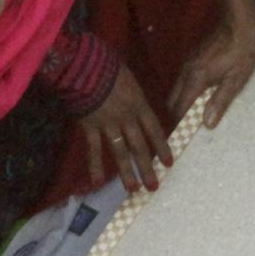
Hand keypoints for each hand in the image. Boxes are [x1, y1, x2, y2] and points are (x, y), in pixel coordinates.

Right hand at [80, 63, 172, 192]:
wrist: (85, 66)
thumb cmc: (109, 67)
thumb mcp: (130, 80)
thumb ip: (135, 97)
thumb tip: (138, 107)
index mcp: (139, 105)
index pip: (155, 130)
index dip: (162, 148)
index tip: (169, 164)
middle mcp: (127, 119)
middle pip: (140, 147)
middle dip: (147, 168)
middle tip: (153, 186)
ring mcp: (108, 125)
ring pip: (120, 152)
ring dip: (127, 172)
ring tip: (133, 189)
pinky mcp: (90, 127)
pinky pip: (94, 149)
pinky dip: (95, 166)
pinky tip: (97, 182)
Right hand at [168, 19, 254, 128]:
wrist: (237, 23)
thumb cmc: (241, 52)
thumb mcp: (236, 79)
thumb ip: (220, 101)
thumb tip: (207, 124)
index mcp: (196, 79)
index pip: (179, 107)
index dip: (178, 123)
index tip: (180, 137)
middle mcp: (186, 72)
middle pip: (173, 100)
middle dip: (176, 115)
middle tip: (185, 130)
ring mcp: (188, 64)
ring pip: (176, 90)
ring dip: (180, 104)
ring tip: (190, 118)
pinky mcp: (193, 59)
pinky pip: (182, 81)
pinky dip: (184, 93)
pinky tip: (196, 98)